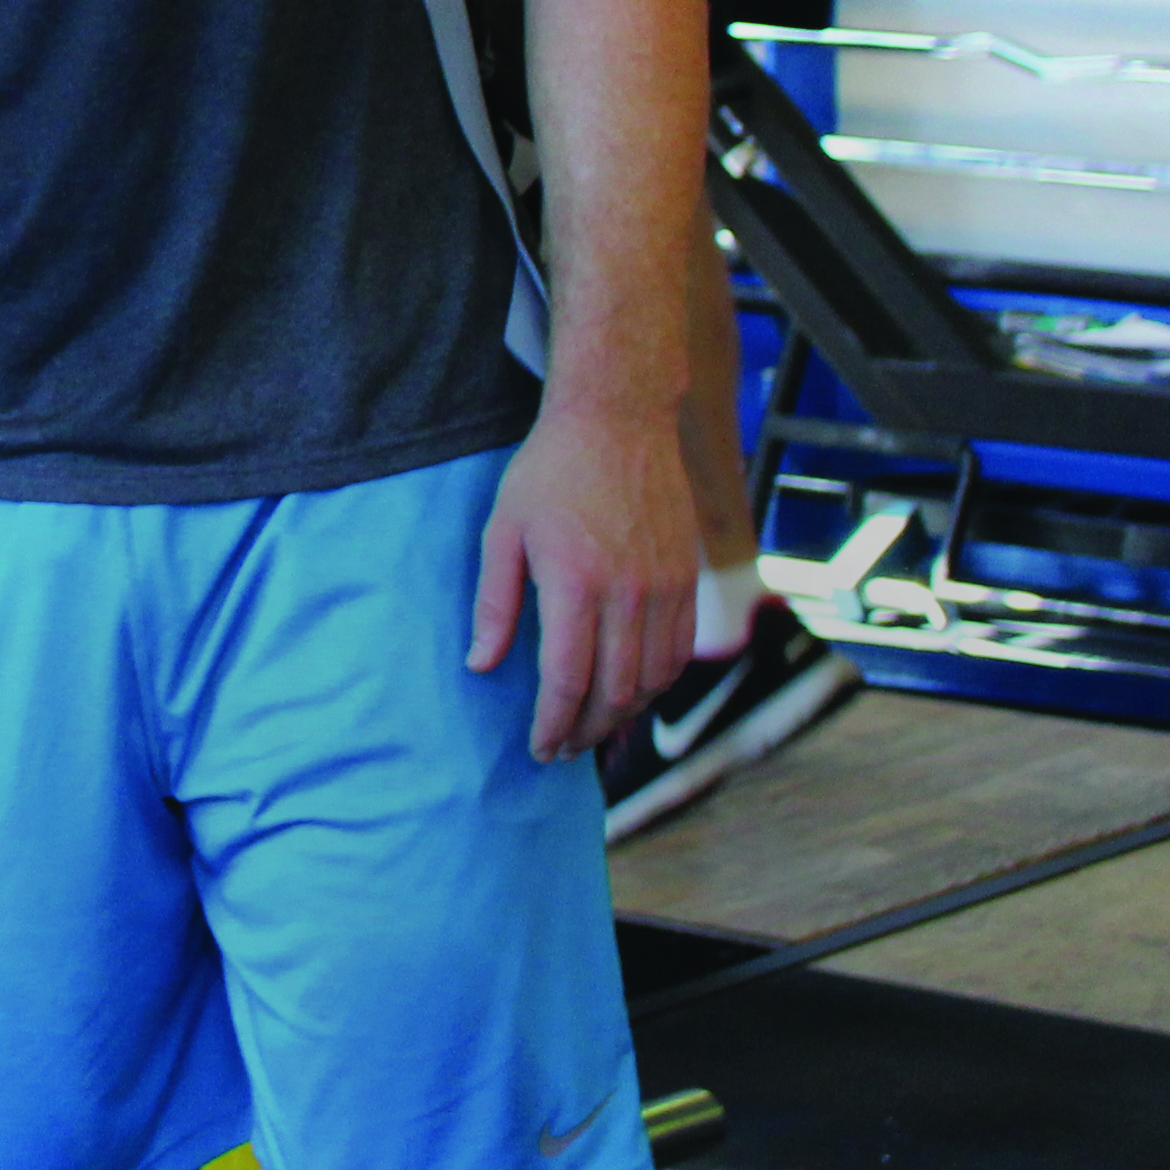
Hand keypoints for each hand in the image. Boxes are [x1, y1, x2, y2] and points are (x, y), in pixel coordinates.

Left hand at [468, 388, 685, 758]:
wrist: (619, 418)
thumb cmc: (551, 471)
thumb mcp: (503, 531)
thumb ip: (494, 603)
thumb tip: (482, 664)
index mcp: (575, 584)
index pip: (568, 680)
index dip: (555, 725)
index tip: (541, 748)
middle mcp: (628, 593)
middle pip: (615, 690)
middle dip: (587, 731)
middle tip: (564, 750)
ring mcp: (665, 586)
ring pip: (654, 678)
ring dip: (625, 715)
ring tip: (595, 730)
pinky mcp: (687, 577)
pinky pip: (680, 651)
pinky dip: (658, 684)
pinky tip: (633, 693)